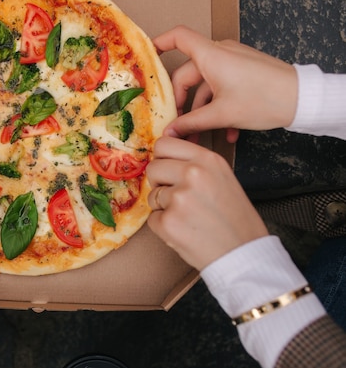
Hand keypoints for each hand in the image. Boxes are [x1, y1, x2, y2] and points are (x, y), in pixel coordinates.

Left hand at [146, 137, 267, 269]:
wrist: (245, 254)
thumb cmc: (235, 219)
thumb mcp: (223, 178)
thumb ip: (195, 166)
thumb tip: (164, 160)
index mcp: (208, 160)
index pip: (164, 143)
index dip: (162, 158)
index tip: (168, 170)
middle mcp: (192, 174)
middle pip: (153, 167)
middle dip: (159, 183)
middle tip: (178, 197)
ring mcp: (179, 198)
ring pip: (152, 195)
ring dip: (164, 207)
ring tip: (189, 217)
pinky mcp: (168, 222)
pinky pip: (152, 218)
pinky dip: (164, 227)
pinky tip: (186, 231)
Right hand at [153, 26, 297, 142]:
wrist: (302, 99)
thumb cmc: (263, 99)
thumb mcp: (222, 114)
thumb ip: (191, 123)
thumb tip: (168, 133)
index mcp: (211, 56)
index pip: (178, 37)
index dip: (159, 43)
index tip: (146, 58)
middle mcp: (220, 54)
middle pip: (187, 73)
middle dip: (181, 101)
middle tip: (177, 124)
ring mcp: (232, 62)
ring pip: (205, 85)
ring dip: (201, 111)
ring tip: (201, 136)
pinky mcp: (243, 71)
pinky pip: (221, 87)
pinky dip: (218, 107)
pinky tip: (225, 132)